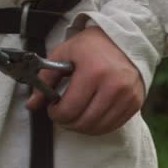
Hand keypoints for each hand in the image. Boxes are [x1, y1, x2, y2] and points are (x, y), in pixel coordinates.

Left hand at [25, 27, 144, 134]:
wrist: (125, 39)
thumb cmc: (91, 46)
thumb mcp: (64, 54)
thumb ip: (45, 79)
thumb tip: (32, 105)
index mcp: (93, 72)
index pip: (69, 110)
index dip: (55, 114)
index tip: (53, 107)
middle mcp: (114, 86)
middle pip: (83, 122)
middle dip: (67, 122)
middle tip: (63, 113)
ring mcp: (127, 96)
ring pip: (98, 128)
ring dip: (82, 127)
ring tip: (76, 115)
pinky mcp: (135, 102)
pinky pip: (113, 126)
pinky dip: (98, 126)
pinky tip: (91, 115)